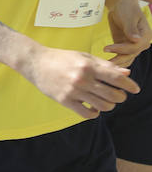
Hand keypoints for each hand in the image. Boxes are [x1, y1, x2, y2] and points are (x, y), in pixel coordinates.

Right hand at [21, 45, 139, 118]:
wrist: (35, 62)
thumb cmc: (62, 58)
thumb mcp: (84, 57)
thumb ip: (105, 65)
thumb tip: (127, 74)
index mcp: (89, 66)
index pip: (117, 78)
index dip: (130, 85)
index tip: (135, 89)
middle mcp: (82, 79)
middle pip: (114, 95)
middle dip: (120, 97)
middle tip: (118, 95)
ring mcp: (73, 91)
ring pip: (103, 106)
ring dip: (109, 105)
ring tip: (105, 100)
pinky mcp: (64, 100)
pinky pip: (87, 114)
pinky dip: (95, 113)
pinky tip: (93, 107)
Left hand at [105, 0, 151, 67]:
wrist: (122, 5)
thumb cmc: (127, 8)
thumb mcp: (129, 17)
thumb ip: (131, 29)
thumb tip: (137, 39)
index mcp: (146, 36)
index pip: (134, 47)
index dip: (121, 49)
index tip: (107, 48)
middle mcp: (142, 43)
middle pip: (130, 54)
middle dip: (117, 59)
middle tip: (104, 63)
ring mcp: (133, 45)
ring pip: (127, 58)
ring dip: (117, 63)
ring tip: (104, 66)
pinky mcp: (125, 46)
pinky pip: (121, 56)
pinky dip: (115, 60)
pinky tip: (105, 64)